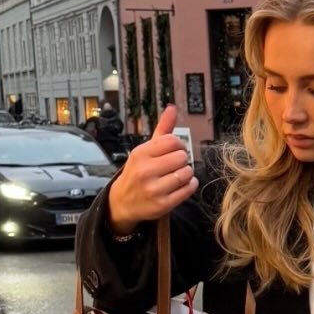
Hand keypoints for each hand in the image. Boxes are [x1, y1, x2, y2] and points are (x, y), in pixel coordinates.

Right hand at [106, 104, 197, 234]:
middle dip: (182, 160)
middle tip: (175, 165)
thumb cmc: (138, 172)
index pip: (173, 141)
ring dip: (187, 174)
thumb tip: (172, 108)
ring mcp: (154, 189)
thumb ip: (162, 130)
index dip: (179, 145)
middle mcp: (146, 171)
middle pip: (182, 157)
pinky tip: (183, 184)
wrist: (123, 201)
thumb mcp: (145, 149)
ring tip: (178, 175)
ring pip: (187, 173)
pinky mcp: (163, 204)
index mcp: (141, 153)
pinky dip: (190, 185)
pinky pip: (188, 189)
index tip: (175, 150)